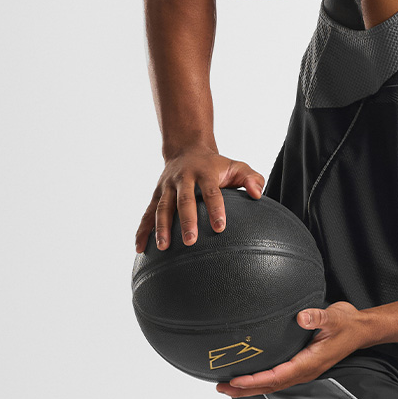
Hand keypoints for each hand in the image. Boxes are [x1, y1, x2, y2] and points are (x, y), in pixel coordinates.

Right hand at [135, 145, 265, 252]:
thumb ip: (251, 178)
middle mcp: (183, 178)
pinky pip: (147, 214)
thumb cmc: (217, 166)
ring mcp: (166, 187)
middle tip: (190, 241)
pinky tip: (140, 248)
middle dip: (186, 221)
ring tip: (164, 247)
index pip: (211, 191)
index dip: (215, 208)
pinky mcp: (156, 195)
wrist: (187, 150)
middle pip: (184, 201)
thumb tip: (258, 194)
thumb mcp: (236, 166)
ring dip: (161, 227)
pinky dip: (142, 231)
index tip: (220, 227)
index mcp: (204, 172)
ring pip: (162, 207)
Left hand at [214, 303, 373, 397]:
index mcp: (310, 363)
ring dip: (250, 387)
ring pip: (272, 384)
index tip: (235, 380)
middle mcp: (305, 371)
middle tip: (220, 387)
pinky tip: (249, 375)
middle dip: (245, 389)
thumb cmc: (348, 323)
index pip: (277, 376)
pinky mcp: (302, 365)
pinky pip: (278, 377)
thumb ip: (317, 317)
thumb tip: (301, 317)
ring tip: (228, 386)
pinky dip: (261, 380)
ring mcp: (303, 370)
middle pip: (270, 386)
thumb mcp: (335, 317)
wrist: (361, 329)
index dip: (255, 380)